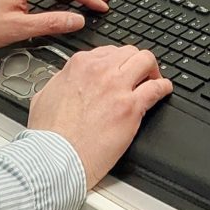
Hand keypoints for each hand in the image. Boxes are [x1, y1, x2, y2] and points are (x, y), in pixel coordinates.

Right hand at [27, 45, 171, 189]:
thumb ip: (59, 81)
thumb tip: (65, 80)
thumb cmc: (48, 134)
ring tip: (154, 80)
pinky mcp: (130, 107)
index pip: (107, 52)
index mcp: (79, 65)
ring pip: (145, 61)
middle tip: (139, 75)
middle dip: (135, 62)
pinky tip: (164, 91)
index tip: (119, 71)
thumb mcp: (45, 95)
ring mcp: (117, 87)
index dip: (116, 62)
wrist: (57, 157)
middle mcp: (100, 70)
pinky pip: (156, 88)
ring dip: (152, 69)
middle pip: (129, 52)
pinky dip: (163, 87)